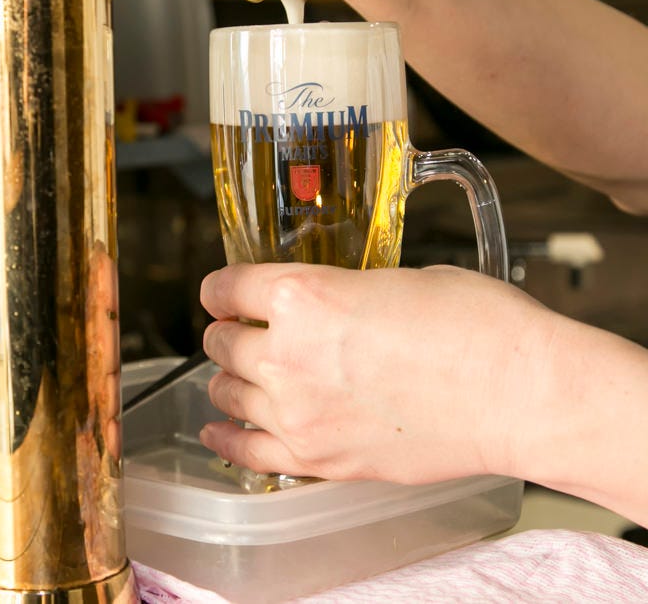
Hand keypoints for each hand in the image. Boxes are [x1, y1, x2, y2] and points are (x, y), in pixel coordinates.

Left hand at [200, 262, 555, 484]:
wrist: (518, 393)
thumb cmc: (476, 324)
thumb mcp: (398, 278)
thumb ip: (342, 292)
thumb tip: (328, 303)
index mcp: (304, 294)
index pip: (229, 287)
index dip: (221, 286)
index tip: (223, 291)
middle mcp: (287, 354)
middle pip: (222, 342)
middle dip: (228, 331)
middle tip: (242, 328)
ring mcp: (299, 413)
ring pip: (229, 393)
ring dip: (231, 378)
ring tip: (243, 373)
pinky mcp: (321, 459)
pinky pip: (249, 452)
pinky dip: (227, 440)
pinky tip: (220, 432)